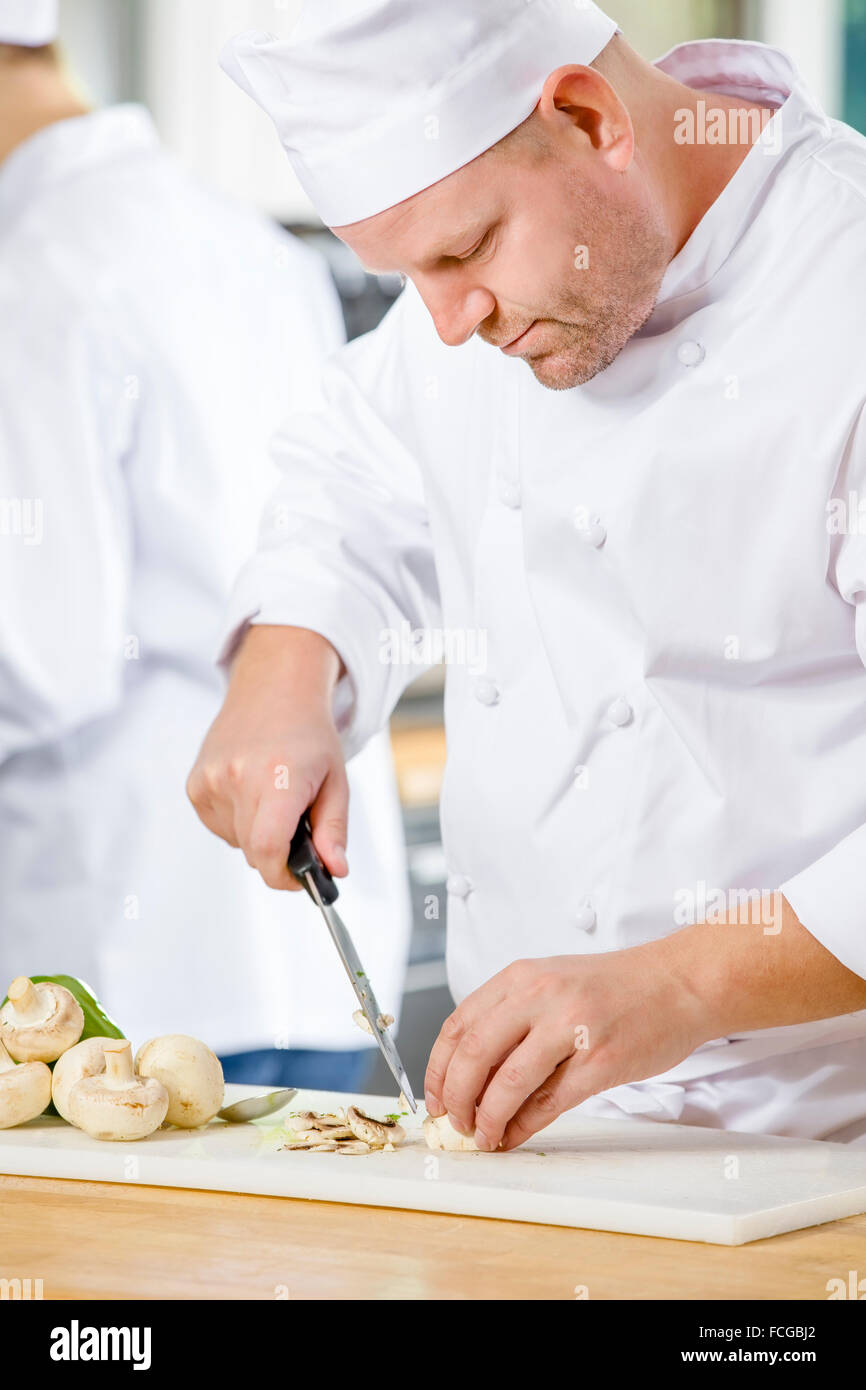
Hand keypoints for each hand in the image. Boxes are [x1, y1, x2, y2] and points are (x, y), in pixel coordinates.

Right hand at [187, 625, 348, 889]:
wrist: (274, 690)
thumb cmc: (309, 735)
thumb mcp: (336, 782)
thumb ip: (334, 830)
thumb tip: (335, 871)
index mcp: (278, 778)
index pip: (267, 849)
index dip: (283, 875)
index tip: (299, 878)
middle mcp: (238, 778)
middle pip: (254, 852)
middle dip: (278, 852)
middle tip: (297, 823)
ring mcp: (211, 780)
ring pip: (237, 842)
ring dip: (257, 834)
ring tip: (273, 795)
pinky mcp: (195, 784)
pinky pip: (219, 826)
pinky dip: (237, 821)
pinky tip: (251, 790)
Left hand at [424, 943, 707, 1151]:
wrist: (678, 982)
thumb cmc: (615, 988)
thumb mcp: (552, 984)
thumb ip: (511, 1019)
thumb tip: (469, 1078)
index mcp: (522, 976)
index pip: (459, 1025)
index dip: (438, 1069)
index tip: (434, 1097)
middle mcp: (542, 996)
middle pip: (475, 1054)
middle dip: (456, 1098)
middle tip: (455, 1123)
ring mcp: (573, 1028)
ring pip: (508, 1082)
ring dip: (488, 1118)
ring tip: (484, 1136)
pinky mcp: (602, 1061)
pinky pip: (549, 1103)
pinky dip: (523, 1126)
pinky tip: (513, 1136)